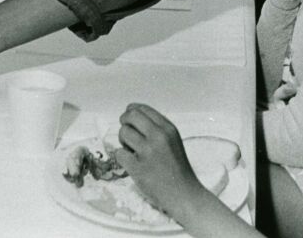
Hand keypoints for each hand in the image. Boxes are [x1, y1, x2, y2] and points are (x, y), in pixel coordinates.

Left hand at [115, 104, 203, 222]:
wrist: (183, 194)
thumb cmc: (177, 168)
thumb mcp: (173, 141)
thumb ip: (156, 128)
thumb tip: (131, 115)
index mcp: (168, 128)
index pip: (142, 109)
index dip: (131, 111)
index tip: (129, 119)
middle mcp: (158, 136)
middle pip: (130, 116)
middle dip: (124, 122)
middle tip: (126, 133)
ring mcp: (147, 152)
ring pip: (123, 133)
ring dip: (123, 141)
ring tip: (132, 151)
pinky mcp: (137, 167)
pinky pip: (119, 153)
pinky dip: (122, 158)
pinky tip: (132, 164)